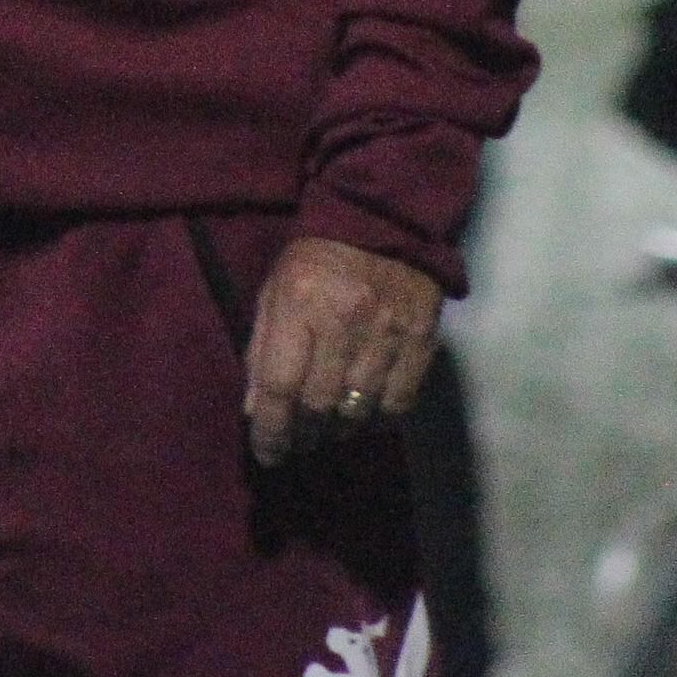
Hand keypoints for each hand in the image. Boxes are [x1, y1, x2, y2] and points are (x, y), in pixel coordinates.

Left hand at [242, 235, 443, 467]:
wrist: (383, 222)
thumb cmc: (316, 259)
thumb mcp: (274, 292)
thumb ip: (262, 350)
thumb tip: (256, 411)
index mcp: (299, 306)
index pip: (280, 386)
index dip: (271, 431)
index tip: (267, 454)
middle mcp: (344, 323)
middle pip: (319, 406)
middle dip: (303, 435)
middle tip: (297, 443)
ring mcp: (387, 333)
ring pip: (359, 411)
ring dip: (339, 432)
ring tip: (328, 432)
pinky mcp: (421, 340)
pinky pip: (400, 402)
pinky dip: (379, 420)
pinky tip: (365, 418)